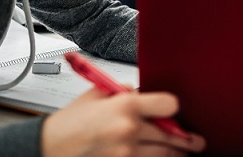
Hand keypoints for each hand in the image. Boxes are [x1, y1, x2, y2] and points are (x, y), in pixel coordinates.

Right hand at [41, 88, 205, 156]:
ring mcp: (126, 153)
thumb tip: (142, 93)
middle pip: (171, 134)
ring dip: (177, 153)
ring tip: (183, 152)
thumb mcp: (97, 95)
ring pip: (164, 155)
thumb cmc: (70, 122)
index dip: (174, 108)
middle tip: (195, 140)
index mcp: (125, 106)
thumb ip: (123, 92)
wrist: (48, 148)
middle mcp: (129, 130)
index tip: (175, 111)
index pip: (168, 105)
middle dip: (185, 138)